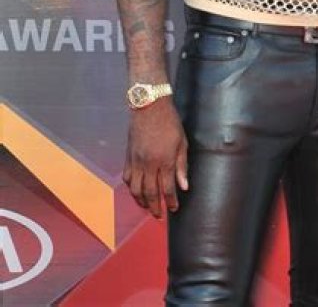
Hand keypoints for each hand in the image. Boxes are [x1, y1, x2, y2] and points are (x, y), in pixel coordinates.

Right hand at [123, 98, 187, 217]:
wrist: (149, 107)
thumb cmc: (170, 123)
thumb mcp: (182, 142)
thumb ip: (182, 165)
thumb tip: (184, 186)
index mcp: (165, 160)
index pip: (168, 188)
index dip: (171, 201)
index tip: (174, 209)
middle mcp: (149, 164)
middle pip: (150, 193)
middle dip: (155, 207)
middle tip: (159, 216)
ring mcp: (136, 161)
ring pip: (136, 189)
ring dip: (141, 202)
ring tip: (147, 208)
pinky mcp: (128, 157)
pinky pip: (127, 178)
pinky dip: (131, 188)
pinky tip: (136, 192)